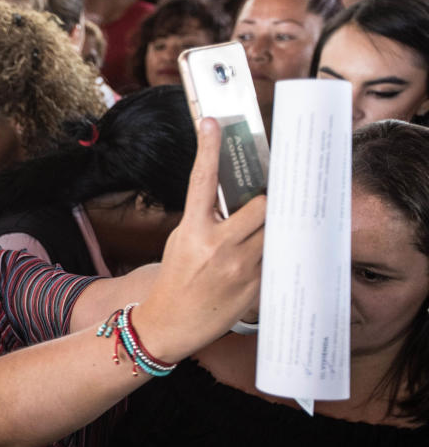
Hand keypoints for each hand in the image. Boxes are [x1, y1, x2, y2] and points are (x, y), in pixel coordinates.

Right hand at [135, 117, 265, 361]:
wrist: (171, 323)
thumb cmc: (175, 279)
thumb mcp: (182, 241)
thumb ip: (205, 218)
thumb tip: (233, 195)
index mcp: (193, 230)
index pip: (203, 180)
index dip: (208, 148)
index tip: (212, 123)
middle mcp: (218, 246)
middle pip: (261, 206)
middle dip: (267, 200)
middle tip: (270, 196)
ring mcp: (240, 268)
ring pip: (274, 231)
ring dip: (275, 225)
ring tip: (272, 226)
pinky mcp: (256, 287)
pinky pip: (275, 258)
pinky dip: (274, 252)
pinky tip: (267, 257)